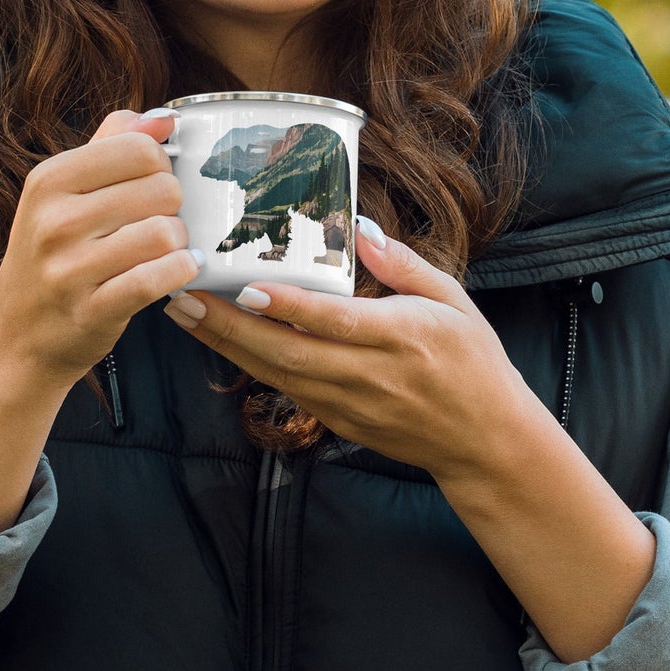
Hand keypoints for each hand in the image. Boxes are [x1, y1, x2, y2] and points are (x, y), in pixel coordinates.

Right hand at [0, 108, 202, 394]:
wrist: (18, 337)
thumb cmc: (52, 256)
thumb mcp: (63, 193)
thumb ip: (112, 145)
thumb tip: (164, 117)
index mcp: (49, 180)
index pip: (139, 148)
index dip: (160, 165)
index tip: (151, 185)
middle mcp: (54, 221)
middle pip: (161, 188)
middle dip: (173, 206)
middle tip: (158, 221)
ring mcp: (69, 269)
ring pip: (165, 232)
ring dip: (179, 242)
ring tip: (167, 249)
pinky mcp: (92, 310)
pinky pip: (158, 278)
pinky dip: (180, 272)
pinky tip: (179, 270)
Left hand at [162, 218, 527, 478]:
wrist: (487, 443)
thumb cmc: (474, 362)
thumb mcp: (454, 300)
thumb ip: (404, 263)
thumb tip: (359, 227)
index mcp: (402, 336)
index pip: (334, 321)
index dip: (287, 305)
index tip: (244, 286)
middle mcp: (370, 375)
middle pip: (288, 352)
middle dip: (229, 326)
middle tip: (182, 296)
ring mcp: (350, 405)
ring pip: (277, 374)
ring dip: (227, 345)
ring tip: (184, 313)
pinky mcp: (339, 423)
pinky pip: (288, 390)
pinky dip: (251, 365)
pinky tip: (221, 340)